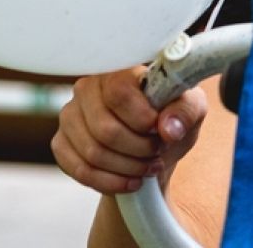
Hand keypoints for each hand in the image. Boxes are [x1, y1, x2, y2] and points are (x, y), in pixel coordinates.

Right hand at [52, 65, 208, 194]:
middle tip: (156, 152)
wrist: (153, 146)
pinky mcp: (61, 142)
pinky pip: (79, 169)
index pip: (118, 92)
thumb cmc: (170, 119)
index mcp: (118, 70)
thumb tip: (169, 128)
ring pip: (92, 152)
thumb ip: (185, 111)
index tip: (160, 129)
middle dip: (138, 150)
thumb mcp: (191, 109)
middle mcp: (87, 87)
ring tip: (147, 167)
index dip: (142, 119)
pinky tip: (130, 180)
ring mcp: (69, 115)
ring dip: (127, 168)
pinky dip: (110, 182)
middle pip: (105, 129)